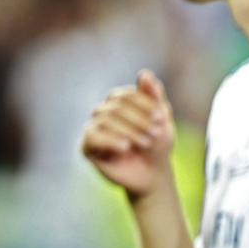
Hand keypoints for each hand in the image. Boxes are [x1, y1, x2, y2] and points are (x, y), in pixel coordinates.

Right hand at [81, 69, 175, 200]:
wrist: (152, 174)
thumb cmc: (156, 143)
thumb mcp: (161, 119)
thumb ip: (154, 96)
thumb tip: (145, 73)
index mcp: (117, 101)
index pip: (125, 95)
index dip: (143, 104)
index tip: (162, 117)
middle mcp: (102, 112)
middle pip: (116, 107)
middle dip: (139, 119)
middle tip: (156, 133)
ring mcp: (93, 128)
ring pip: (105, 120)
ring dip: (129, 130)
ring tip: (146, 143)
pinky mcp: (87, 146)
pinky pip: (92, 137)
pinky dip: (110, 140)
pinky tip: (125, 147)